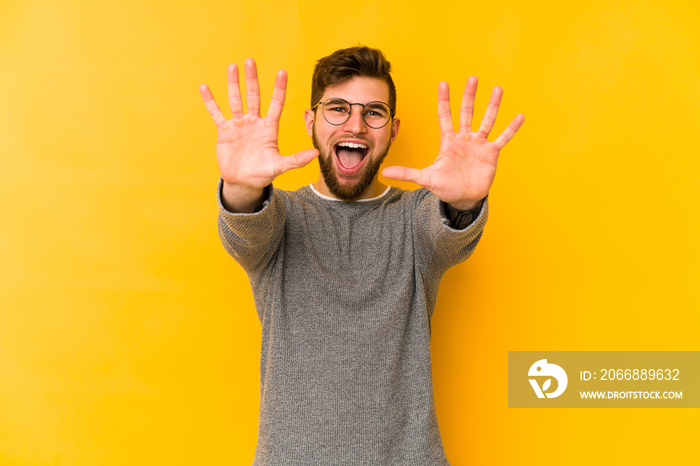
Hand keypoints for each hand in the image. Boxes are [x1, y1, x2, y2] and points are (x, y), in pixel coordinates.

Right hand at [200, 59, 317, 209]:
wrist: (243, 182)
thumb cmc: (262, 174)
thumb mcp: (279, 167)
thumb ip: (296, 160)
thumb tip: (316, 154)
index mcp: (269, 128)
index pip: (276, 103)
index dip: (279, 88)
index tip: (282, 71)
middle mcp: (254, 122)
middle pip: (254, 96)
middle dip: (252, 79)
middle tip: (251, 61)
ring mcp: (239, 125)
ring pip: (235, 100)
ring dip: (233, 84)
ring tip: (232, 66)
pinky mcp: (224, 131)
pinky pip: (216, 113)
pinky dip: (210, 101)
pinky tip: (205, 87)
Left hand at [382, 77, 523, 209]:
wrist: (463, 198)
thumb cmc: (445, 187)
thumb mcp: (426, 179)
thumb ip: (407, 173)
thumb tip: (385, 172)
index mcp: (449, 141)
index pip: (445, 116)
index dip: (444, 101)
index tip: (443, 83)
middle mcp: (465, 138)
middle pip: (467, 112)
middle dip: (469, 96)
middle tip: (472, 78)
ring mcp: (479, 144)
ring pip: (487, 120)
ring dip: (492, 105)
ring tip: (498, 89)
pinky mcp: (491, 153)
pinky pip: (503, 138)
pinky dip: (511, 128)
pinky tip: (519, 116)